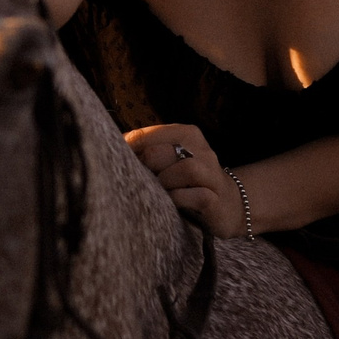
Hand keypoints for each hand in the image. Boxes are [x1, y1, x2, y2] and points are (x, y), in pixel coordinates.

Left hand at [125, 124, 243, 237]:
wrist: (229, 205)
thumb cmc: (188, 182)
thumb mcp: (169, 160)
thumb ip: (146, 151)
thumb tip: (110, 147)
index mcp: (187, 134)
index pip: (150, 134)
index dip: (130, 149)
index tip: (120, 162)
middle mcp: (202, 150)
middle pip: (164, 151)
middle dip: (146, 166)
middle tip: (140, 179)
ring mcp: (212, 175)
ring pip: (186, 170)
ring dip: (165, 182)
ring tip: (158, 190)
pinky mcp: (215, 200)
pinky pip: (197, 196)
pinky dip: (179, 200)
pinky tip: (172, 204)